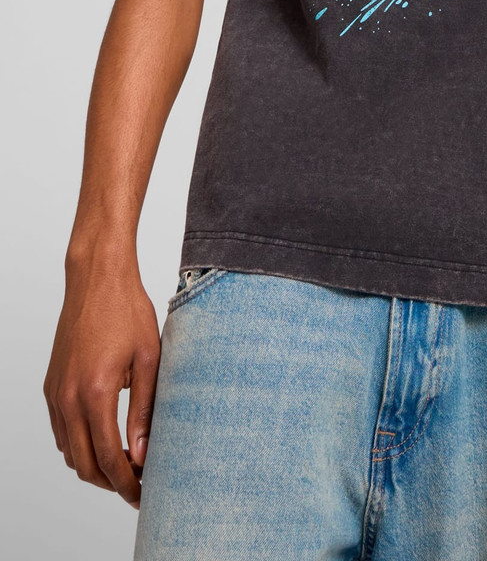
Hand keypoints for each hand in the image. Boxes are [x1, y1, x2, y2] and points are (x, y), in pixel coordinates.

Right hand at [43, 259, 161, 508]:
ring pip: (68, 451)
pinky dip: (78, 445)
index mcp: (96, 392)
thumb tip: (142, 453)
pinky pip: (59, 430)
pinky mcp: (51, 385)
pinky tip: (102, 439)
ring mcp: (55, 392)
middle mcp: (69, 397)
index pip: (109, 458)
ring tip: (125, 464)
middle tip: (137, 485)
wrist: (96, 278)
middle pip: (84, 464)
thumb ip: (145, 409)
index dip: (127, 484)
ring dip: (93, 466)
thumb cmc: (128, 310)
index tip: (144, 494)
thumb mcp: (150, 358)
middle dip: (111, 483)